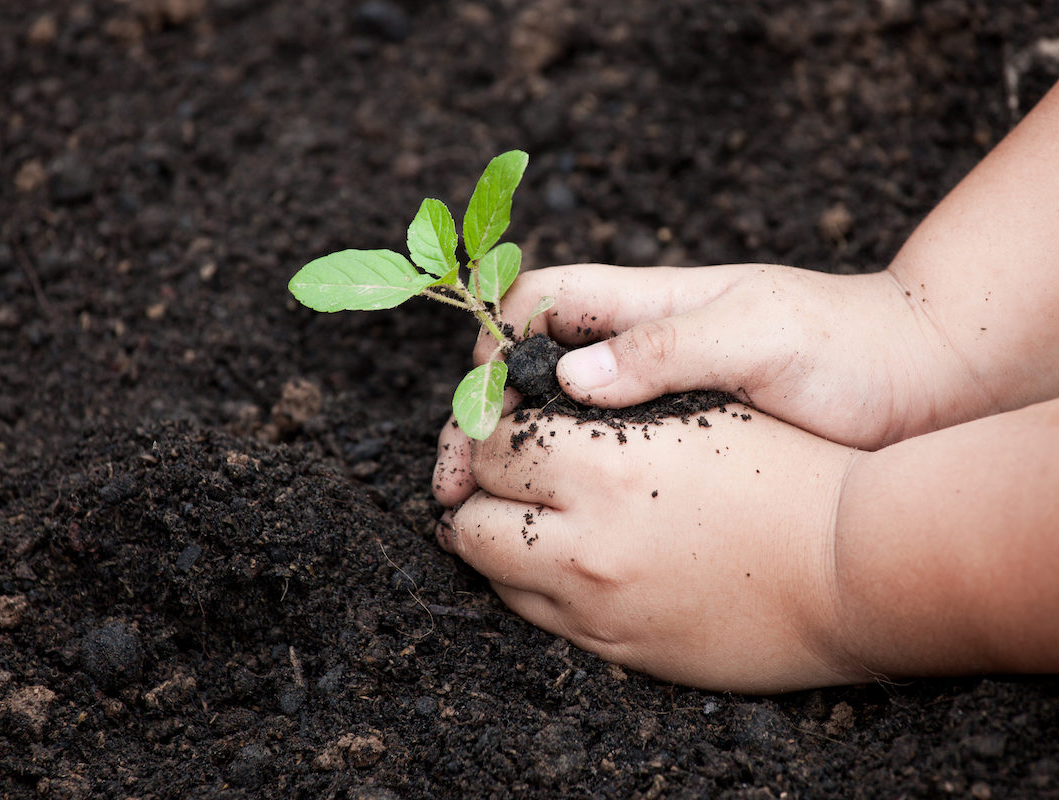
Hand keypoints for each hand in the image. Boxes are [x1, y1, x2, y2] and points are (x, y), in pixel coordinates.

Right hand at [434, 261, 964, 507]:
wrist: (918, 384)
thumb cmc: (842, 348)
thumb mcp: (757, 334)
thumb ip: (664, 348)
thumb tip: (571, 378)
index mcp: (644, 304)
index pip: (538, 302)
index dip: (494, 342)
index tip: (480, 401)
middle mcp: (635, 348)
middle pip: (526, 367)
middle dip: (481, 415)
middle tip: (453, 479)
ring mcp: (650, 398)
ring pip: (552, 417)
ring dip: (509, 456)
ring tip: (475, 511)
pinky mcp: (672, 446)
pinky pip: (594, 456)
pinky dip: (558, 484)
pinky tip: (547, 523)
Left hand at [435, 404, 861, 692]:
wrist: (852, 569)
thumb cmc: (787, 471)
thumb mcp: (697, 404)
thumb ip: (611, 393)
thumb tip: (543, 386)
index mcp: (604, 464)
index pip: (491, 444)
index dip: (492, 427)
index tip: (507, 421)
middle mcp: (586, 541)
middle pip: (469, 514)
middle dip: (477, 487)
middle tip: (503, 472)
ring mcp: (596, 605)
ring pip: (489, 570)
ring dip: (494, 536)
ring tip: (523, 515)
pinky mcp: (615, 647)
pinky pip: (532, 614)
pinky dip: (528, 582)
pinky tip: (562, 558)